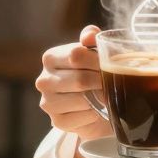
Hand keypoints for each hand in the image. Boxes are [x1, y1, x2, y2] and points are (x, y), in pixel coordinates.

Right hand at [36, 25, 108, 157]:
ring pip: (81, 100)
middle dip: (102, 81)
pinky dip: (95, 114)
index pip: (76, 55)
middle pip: (80, 79)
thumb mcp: (94, 51)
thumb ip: (91, 37)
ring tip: (106, 94)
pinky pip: (82, 117)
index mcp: (50, 57)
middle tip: (113, 82)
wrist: (93, 102)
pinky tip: (97, 109)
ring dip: (99, 98)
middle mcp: (44, 79)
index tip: (111, 64)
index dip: (98, 60)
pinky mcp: (57, 121)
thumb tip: (89, 36)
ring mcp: (48, 102)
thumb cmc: (93, 72)